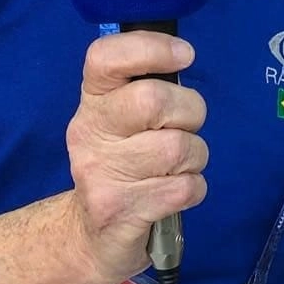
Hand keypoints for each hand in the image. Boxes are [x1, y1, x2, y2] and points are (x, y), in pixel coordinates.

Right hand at [65, 31, 207, 283]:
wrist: (90, 235)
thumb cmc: (122, 162)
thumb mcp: (123, 118)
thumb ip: (147, 86)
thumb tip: (184, 56)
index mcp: (93, 100)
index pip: (106, 57)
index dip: (152, 47)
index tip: (184, 56)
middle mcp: (89, 131)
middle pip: (154, 100)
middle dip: (190, 111)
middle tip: (185, 127)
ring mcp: (101, 173)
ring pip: (178, 147)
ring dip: (194, 156)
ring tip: (178, 166)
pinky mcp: (120, 211)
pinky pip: (185, 187)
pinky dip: (193, 188)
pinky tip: (174, 192)